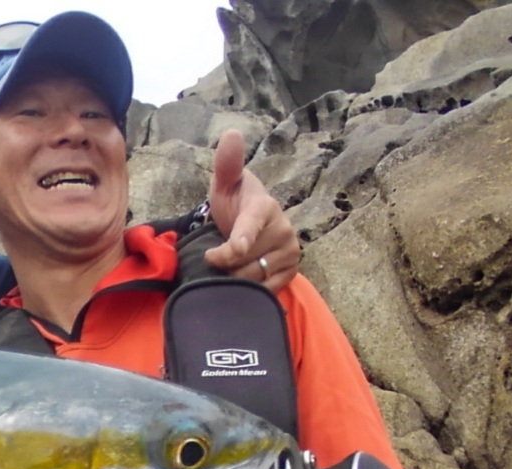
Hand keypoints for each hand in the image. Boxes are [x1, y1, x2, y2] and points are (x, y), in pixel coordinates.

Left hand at [202, 130, 300, 290]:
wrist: (251, 220)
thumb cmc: (235, 201)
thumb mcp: (225, 182)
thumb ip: (226, 163)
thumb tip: (232, 134)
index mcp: (264, 207)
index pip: (249, 229)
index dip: (237, 243)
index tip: (225, 252)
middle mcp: (283, 229)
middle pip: (244, 262)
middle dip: (225, 264)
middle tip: (219, 252)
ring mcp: (290, 252)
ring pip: (252, 279)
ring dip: (234, 278)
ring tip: (231, 263)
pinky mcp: (292, 272)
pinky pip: (265, 291)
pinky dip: (249, 290)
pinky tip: (243, 275)